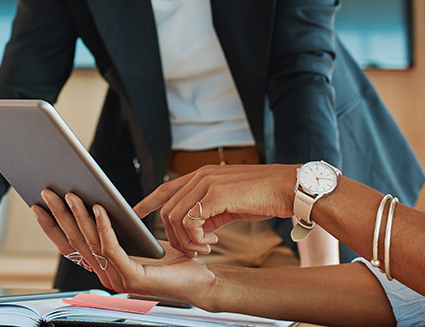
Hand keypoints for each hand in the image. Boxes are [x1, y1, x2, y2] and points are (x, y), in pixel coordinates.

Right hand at [33, 189, 216, 301]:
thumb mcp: (136, 240)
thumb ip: (115, 230)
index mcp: (103, 268)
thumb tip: (93, 202)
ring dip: (78, 216)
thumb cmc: (171, 260)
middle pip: (75, 242)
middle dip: (59, 215)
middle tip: (47, 192)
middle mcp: (105, 276)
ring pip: (91, 243)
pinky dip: (104, 227)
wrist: (200, 280)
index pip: (69, 246)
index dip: (52, 227)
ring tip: (70, 194)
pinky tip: (100, 208)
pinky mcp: (132, 277)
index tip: (37, 205)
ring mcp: (117, 279)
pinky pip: (112, 248)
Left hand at [132, 164, 298, 257]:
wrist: (288, 188)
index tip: (136, 212)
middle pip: (168, 210)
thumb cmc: (264, 196)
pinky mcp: (215, 195)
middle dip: (175, 236)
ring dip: (186, 240)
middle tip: (195, 249)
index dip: (148, 201)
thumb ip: (209, 212)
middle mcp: (201, 176)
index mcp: (203, 175)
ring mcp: (206, 183)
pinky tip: (212, 242)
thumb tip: (197, 229)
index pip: (166, 187)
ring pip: (175, 218)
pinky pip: (190, 222)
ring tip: (205, 247)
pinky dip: (196, 238)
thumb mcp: (230, 203)